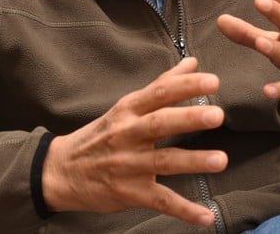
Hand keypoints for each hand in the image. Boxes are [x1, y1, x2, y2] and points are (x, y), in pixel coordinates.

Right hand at [42, 57, 226, 226]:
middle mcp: (128, 134)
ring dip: (193, 161)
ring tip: (221, 160)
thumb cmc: (101, 134)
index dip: (185, 86)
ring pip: (163, 161)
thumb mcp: (127, 106)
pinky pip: (160, 201)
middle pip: (160, 124)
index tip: (212, 81)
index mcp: (129, 110)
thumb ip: (163, 84)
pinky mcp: (129, 193)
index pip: (159, 93)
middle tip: (217, 115)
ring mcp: (128, 165)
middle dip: (189, 119)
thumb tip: (192, 63)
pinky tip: (206, 217)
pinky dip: (184, 210)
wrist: (58, 171)